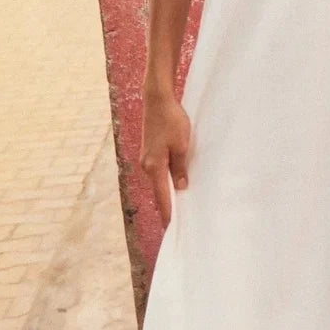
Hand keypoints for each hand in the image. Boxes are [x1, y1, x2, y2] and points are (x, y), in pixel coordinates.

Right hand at [139, 87, 191, 228]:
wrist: (157, 99)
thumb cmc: (171, 120)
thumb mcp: (182, 146)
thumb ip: (180, 168)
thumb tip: (181, 188)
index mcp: (154, 167)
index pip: (163, 198)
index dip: (169, 214)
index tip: (172, 229)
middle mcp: (147, 166)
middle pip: (159, 192)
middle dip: (169, 206)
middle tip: (181, 222)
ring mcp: (147, 159)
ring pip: (159, 181)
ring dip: (168, 192)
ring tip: (181, 205)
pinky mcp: (150, 152)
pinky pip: (159, 171)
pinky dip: (166, 180)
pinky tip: (176, 183)